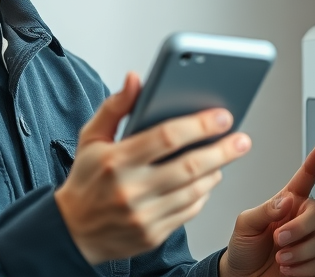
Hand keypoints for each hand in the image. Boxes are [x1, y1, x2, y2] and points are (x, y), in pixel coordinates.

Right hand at [55, 72, 252, 264]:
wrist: (72, 232)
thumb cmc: (86, 179)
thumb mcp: (91, 138)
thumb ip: (115, 106)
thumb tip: (136, 78)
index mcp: (116, 160)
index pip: (166, 137)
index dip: (199, 125)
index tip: (222, 116)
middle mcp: (130, 189)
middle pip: (190, 166)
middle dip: (222, 150)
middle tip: (242, 139)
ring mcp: (143, 216)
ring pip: (194, 191)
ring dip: (216, 171)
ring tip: (226, 156)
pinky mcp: (152, 236)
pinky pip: (188, 212)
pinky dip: (203, 194)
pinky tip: (207, 180)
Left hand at [219, 135, 314, 276]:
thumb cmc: (242, 248)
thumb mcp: (245, 224)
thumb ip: (265, 210)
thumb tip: (286, 200)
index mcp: (286, 204)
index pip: (305, 177)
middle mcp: (299, 219)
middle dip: (301, 228)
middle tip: (280, 238)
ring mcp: (307, 241)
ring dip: (299, 251)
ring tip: (280, 256)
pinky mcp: (311, 262)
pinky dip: (302, 268)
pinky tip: (287, 267)